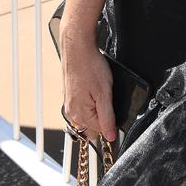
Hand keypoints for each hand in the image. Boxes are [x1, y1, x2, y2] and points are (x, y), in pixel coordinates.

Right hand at [60, 24, 117, 142]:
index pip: (98, 133)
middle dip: (101, 120)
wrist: (77, 48)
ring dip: (95, 112)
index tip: (116, 115)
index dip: (110, 125)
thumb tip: (110, 137)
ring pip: (85, 119)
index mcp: (79, 115)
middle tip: (108, 102)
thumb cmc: (90, 66)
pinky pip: (80, 109)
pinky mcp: (69, 96)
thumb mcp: (105, 93)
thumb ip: (108, 117)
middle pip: (90, 129)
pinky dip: (89, 104)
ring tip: (100, 94)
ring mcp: (68, 105)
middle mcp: (71, 113)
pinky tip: (93, 91)